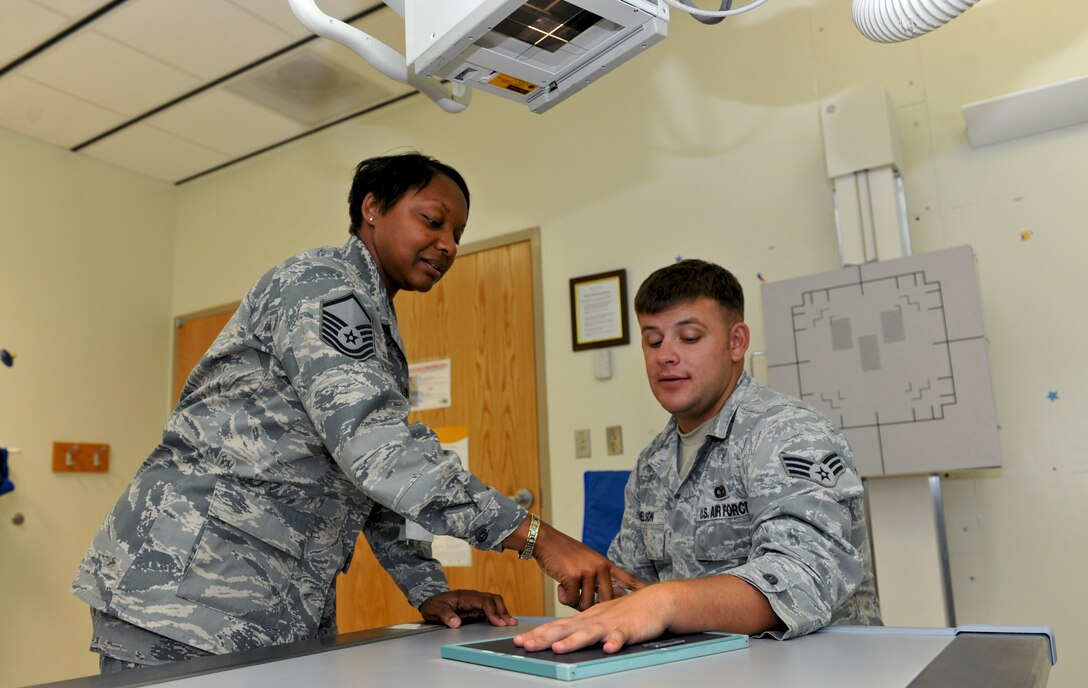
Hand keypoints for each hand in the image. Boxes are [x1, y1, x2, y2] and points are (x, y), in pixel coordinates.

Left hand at [419, 589, 517, 628]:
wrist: (431, 603)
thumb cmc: (433, 605)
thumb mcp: (435, 609)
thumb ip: (445, 615)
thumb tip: (456, 623)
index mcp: (465, 596)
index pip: (484, 600)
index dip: (492, 611)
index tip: (498, 622)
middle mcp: (473, 597)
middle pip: (493, 599)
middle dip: (502, 611)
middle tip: (509, 623)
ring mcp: (475, 603)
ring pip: (494, 604)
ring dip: (503, 613)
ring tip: (511, 623)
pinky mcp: (476, 609)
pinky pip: (490, 610)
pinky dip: (498, 616)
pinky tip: (503, 623)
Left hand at [513, 584, 672, 653]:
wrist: (655, 600)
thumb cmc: (626, 611)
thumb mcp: (598, 617)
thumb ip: (580, 627)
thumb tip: (559, 638)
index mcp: (585, 617)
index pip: (557, 625)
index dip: (538, 633)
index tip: (520, 641)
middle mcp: (594, 619)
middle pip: (566, 629)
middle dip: (545, 638)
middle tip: (527, 645)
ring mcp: (611, 623)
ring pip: (590, 632)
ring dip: (574, 641)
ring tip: (559, 648)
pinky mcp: (629, 627)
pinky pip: (621, 636)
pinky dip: (614, 642)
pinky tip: (608, 649)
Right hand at [531, 521, 644, 610]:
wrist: (545, 541)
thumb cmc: (564, 554)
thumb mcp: (587, 561)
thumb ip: (599, 577)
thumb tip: (614, 595)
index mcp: (605, 564)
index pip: (627, 577)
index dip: (639, 587)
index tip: (652, 593)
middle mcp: (600, 567)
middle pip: (606, 600)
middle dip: (592, 605)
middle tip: (580, 598)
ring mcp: (588, 572)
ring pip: (586, 603)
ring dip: (574, 600)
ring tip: (568, 586)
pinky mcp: (574, 577)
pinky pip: (571, 600)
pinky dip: (563, 596)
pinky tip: (560, 584)